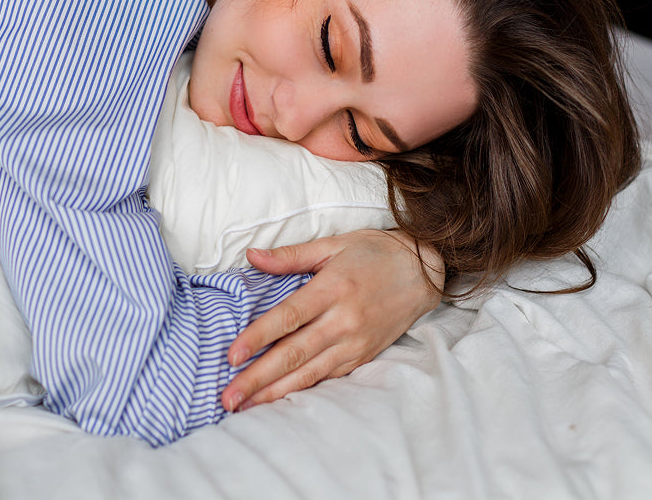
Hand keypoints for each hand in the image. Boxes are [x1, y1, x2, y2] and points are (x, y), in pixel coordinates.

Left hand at [221, 229, 443, 411]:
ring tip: (244, 406)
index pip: (288, 317)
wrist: (424, 271)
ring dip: (274, 392)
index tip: (231, 356)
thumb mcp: (333, 245)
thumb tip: (251, 255)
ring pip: (309, 373)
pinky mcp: (363, 355)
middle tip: (227, 397)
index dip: (258, 338)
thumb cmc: (375, 253)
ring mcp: (355, 342)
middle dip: (258, 378)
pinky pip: (328, 377)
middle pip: (294, 354)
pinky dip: (302, 391)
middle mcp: (344, 319)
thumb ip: (290, 255)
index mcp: (332, 288)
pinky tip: (278, 400)